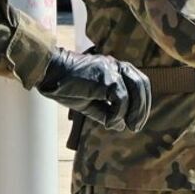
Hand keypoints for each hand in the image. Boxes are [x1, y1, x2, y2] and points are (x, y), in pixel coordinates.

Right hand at [36, 49, 151, 132]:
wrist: (51, 73)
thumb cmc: (68, 86)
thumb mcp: (89, 102)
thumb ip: (106, 111)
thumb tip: (121, 126)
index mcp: (114, 68)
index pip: (139, 82)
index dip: (143, 102)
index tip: (137, 122)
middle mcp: (115, 66)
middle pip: (141, 84)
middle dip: (142, 108)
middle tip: (136, 127)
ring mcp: (111, 70)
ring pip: (134, 90)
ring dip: (134, 111)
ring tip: (130, 127)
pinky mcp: (105, 77)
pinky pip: (120, 98)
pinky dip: (117, 114)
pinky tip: (109, 124)